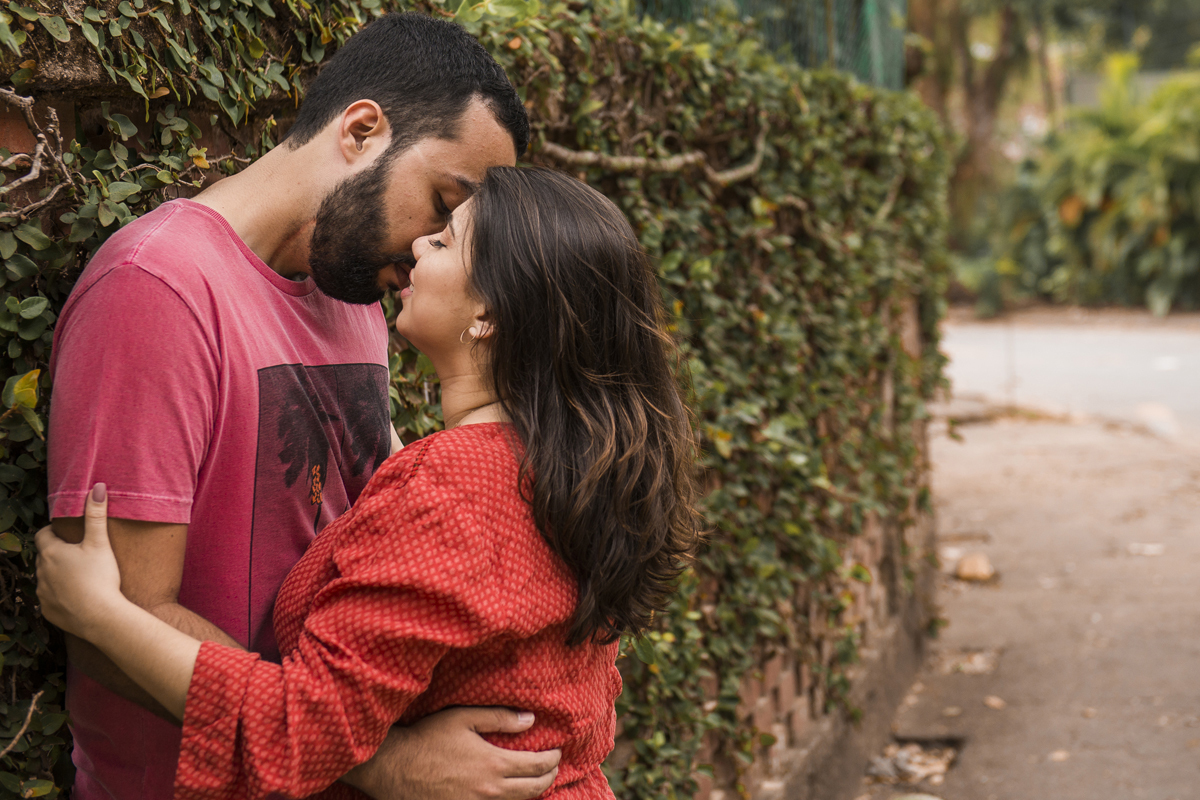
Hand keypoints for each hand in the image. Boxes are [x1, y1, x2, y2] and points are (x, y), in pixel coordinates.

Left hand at [36, 483, 125, 638]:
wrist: (100, 616)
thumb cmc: (100, 577)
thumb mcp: (100, 543)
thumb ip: (96, 515)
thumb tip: (98, 487)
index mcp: (51, 552)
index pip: (42, 535)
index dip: (53, 532)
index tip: (67, 534)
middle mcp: (40, 572)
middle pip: (44, 557)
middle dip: (56, 554)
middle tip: (78, 555)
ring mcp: (42, 593)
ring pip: (45, 578)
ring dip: (57, 575)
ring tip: (79, 577)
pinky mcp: (47, 610)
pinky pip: (49, 599)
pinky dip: (60, 596)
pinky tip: (77, 597)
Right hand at [341, 706, 561, 799]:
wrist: (394, 768)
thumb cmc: (427, 738)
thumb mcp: (463, 718)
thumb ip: (499, 718)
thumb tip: (530, 719)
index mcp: (493, 764)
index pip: (536, 766)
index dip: (552, 759)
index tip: (557, 751)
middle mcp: (490, 790)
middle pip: (533, 789)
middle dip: (549, 777)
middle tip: (554, 767)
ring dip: (532, 793)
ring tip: (537, 781)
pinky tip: (509, 794)